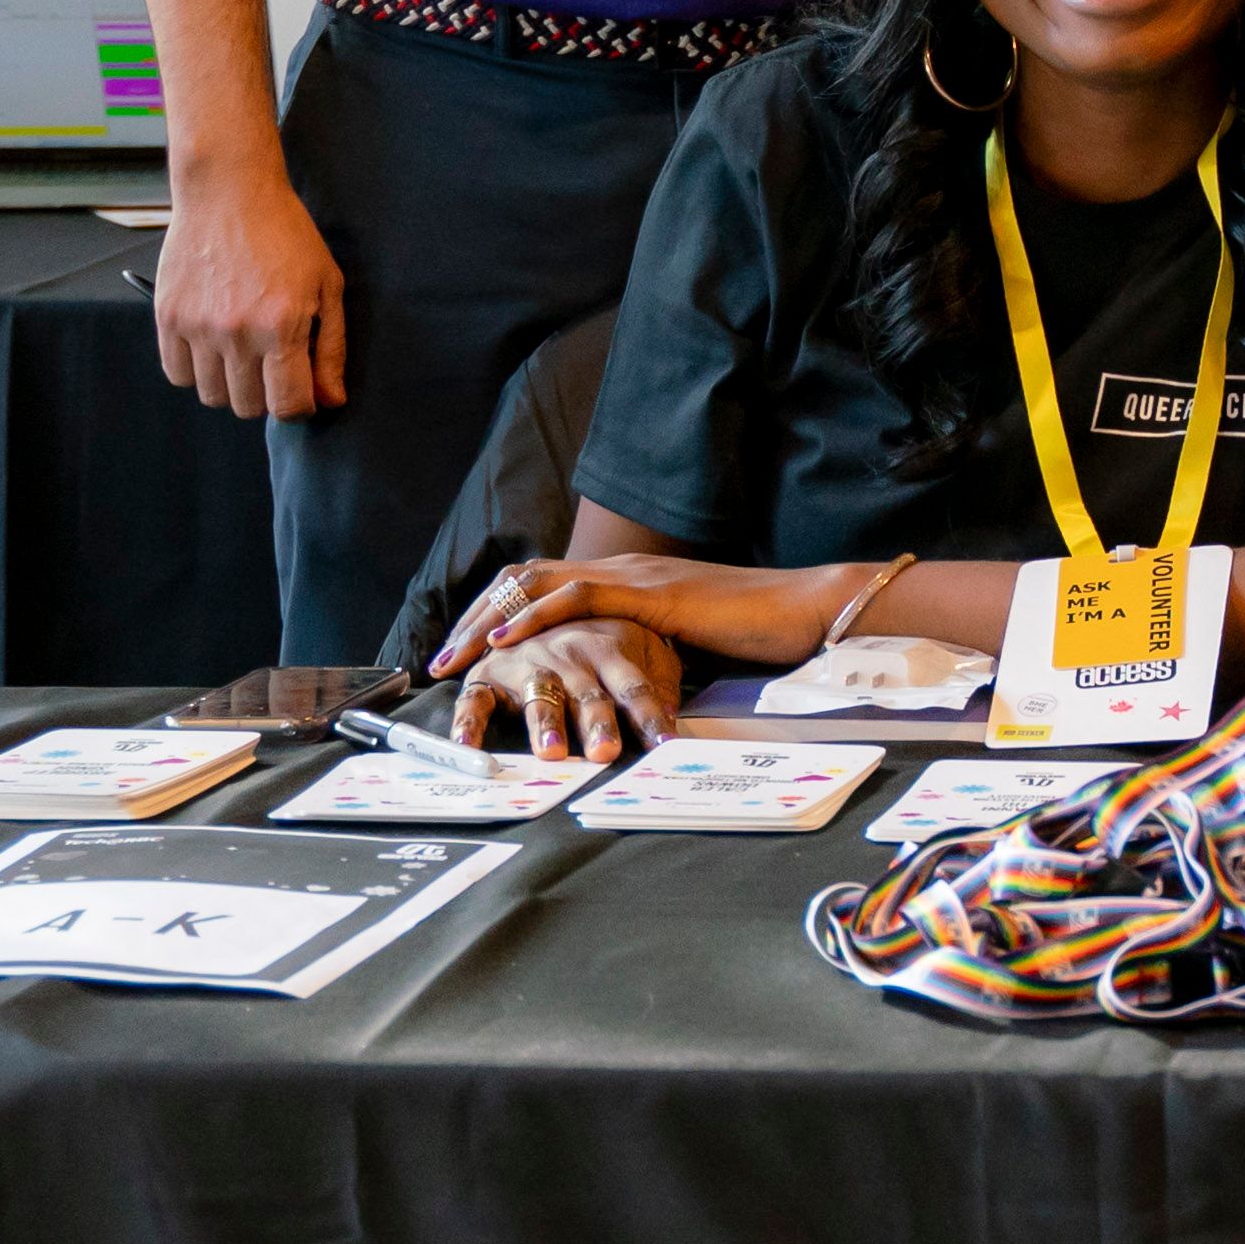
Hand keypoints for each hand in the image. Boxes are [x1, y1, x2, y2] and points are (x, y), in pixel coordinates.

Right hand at [152, 153, 343, 419]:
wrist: (229, 192)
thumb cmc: (287, 236)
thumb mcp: (327, 285)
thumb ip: (331, 349)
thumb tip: (330, 401)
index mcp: (282, 326)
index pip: (287, 405)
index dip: (299, 406)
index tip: (301, 391)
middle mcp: (236, 332)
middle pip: (248, 407)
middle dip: (267, 395)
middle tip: (272, 364)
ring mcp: (197, 326)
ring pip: (212, 396)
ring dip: (231, 384)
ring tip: (243, 350)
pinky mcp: (167, 317)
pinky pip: (176, 374)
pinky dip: (196, 369)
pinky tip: (213, 344)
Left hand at [429, 553, 794, 761]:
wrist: (804, 608)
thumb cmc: (756, 630)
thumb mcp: (686, 639)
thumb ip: (648, 646)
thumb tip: (620, 675)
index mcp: (628, 578)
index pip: (543, 585)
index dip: (498, 614)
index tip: (465, 651)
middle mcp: (622, 568)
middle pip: (525, 579)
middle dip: (475, 617)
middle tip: (441, 657)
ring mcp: (634, 576)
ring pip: (538, 584)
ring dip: (489, 621)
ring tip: (455, 656)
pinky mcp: (649, 593)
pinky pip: (578, 598)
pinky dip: (533, 618)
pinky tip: (505, 643)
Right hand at [440, 604, 684, 762]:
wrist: (550, 596)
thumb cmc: (608, 637)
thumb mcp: (646, 652)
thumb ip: (659, 687)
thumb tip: (672, 725)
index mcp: (610, 647)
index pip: (635, 687)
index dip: (649, 715)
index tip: (664, 745)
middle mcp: (569, 655)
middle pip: (587, 692)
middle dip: (597, 722)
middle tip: (606, 752)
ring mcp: (528, 661)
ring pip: (539, 693)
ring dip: (545, 722)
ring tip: (552, 752)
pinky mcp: (490, 672)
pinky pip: (476, 698)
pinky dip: (467, 722)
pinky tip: (466, 745)